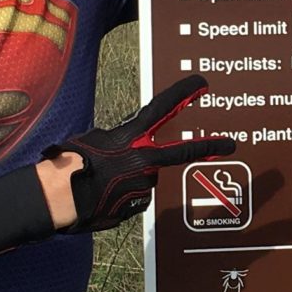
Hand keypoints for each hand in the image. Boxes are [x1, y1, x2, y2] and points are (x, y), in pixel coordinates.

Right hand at [44, 76, 239, 233]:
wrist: (59, 199)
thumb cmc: (69, 164)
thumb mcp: (92, 140)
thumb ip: (117, 140)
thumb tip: (126, 146)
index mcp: (130, 137)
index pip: (162, 109)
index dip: (183, 95)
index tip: (202, 85)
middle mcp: (144, 161)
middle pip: (182, 152)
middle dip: (209, 146)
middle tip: (231, 144)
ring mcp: (144, 185)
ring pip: (146, 178)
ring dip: (130, 179)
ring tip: (101, 182)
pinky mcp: (139, 206)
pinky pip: (135, 197)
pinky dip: (123, 196)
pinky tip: (104, 195)